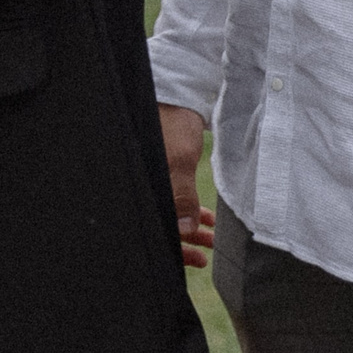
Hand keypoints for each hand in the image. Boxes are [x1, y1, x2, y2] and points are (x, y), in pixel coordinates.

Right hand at [159, 104, 215, 268]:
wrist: (176, 94)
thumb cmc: (171, 122)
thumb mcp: (178, 158)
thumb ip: (182, 194)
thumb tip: (186, 229)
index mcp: (142, 184)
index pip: (153, 225)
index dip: (173, 247)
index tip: (196, 258)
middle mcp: (145, 184)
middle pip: (160, 223)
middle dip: (183, 242)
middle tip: (204, 255)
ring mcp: (153, 178)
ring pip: (169, 213)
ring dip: (189, 228)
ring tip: (210, 239)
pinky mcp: (162, 171)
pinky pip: (173, 200)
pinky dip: (188, 210)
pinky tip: (205, 217)